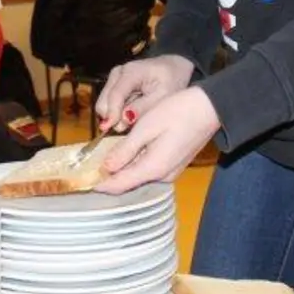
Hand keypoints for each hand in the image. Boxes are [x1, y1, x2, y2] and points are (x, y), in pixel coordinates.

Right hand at [94, 54, 194, 131]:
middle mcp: (118, 72)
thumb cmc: (171, 81)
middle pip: (104, 100)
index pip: (116, 94)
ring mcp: (114, 78)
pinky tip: (132, 112)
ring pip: (104, 104)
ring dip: (116, 115)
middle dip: (113, 116)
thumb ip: (143, 108)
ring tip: (135, 117)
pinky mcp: (113, 84)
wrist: (173, 68)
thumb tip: (124, 119)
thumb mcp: (163, 96)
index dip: (112, 113)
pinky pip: (109, 104)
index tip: (110, 129)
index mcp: (132, 72)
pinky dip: (118, 112)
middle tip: (129, 127)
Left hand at [96, 86, 220, 194]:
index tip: (83, 182)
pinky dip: (134, 163)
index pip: (120, 185)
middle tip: (88, 168)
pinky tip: (124, 152)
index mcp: (153, 168)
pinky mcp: (173, 164)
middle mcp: (162, 176)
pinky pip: (148, 168)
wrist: (210, 108)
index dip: (100, 185)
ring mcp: (170, 171)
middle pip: (128, 182)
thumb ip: (125, 150)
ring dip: (121, 169)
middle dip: (108, 177)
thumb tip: (106, 167)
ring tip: (101, 160)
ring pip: (138, 175)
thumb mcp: (146, 127)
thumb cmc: (178, 112)